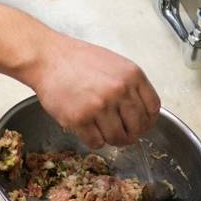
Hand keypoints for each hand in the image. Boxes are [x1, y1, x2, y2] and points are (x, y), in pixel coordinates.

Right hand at [29, 37, 160, 148]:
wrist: (48, 57)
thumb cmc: (77, 60)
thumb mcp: (114, 64)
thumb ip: (130, 85)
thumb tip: (141, 112)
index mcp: (132, 76)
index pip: (153, 109)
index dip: (147, 121)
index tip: (140, 125)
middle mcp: (119, 91)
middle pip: (137, 127)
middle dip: (130, 134)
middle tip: (120, 132)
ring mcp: (99, 106)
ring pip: (117, 138)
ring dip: (111, 139)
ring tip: (101, 130)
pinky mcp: (79, 119)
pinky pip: (96, 142)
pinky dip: (93, 140)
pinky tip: (86, 128)